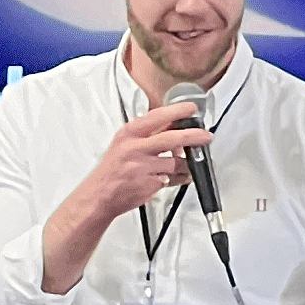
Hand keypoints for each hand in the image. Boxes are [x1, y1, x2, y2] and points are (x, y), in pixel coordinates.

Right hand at [63, 99, 213, 236]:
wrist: (99, 196)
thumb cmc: (111, 171)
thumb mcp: (123, 145)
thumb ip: (147, 135)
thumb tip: (174, 127)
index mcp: (128, 134)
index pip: (157, 117)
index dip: (178, 111)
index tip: (191, 108)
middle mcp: (135, 148)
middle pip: (173, 138)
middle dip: (195, 136)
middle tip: (206, 136)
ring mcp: (143, 167)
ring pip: (177, 162)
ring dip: (188, 164)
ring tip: (190, 164)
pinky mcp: (150, 184)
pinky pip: (173, 179)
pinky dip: (179, 179)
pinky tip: (178, 178)